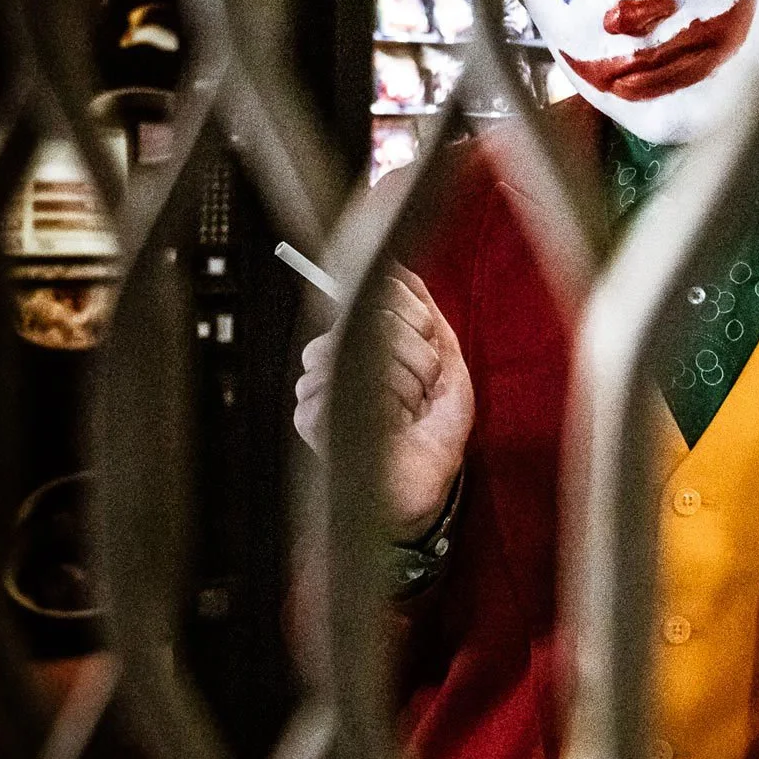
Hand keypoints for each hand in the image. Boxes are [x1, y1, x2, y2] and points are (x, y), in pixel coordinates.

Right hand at [293, 263, 473, 537]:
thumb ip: (426, 314)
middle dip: (414, 353)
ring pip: (355, 351)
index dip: (410, 313)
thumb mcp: (448, 365)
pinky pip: (344, 388)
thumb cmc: (435, 434)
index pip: (372, 296)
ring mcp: (319, 388)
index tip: (430, 338)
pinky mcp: (311, 417)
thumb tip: (403, 270)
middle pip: (366, 320)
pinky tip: (388, 427)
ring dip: (402, 383)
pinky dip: (381, 408)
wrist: (427, 487)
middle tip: (425, 386)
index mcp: (364, 342)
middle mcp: (336, 360)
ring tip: (409, 410)